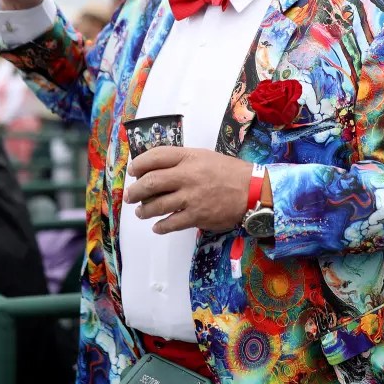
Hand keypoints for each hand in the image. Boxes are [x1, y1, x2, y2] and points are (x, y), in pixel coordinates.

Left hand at [124, 147, 251, 233]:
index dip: (139, 164)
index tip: (133, 171)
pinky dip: (160, 227)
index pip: (155, 156)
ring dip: (144, 210)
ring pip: (157, 205)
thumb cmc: (230, 172)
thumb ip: (183, 161)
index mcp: (189, 157)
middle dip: (135, 191)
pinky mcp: (197, 216)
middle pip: (151, 182)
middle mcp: (188, 176)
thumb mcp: (205, 157)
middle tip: (130, 196)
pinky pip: (171, 223)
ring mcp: (191, 197)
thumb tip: (157, 170)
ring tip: (141, 212)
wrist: (253, 190)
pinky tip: (157, 227)